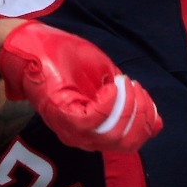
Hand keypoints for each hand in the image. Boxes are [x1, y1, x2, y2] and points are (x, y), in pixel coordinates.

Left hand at [0, 21, 161, 152]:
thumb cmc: (65, 57)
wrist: (31, 44)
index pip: (131, 141)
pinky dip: (111, 104)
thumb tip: (155, 121)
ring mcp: (70, 128)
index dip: (147, 119)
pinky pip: (93, 122)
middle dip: (140, 113)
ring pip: (112, 136)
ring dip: (128, 106)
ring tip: (124, 82)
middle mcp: (82, 135)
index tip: (142, 91)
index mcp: (93, 128)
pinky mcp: (60, 116)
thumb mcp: (106, 77)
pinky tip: (113, 84)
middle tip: (133, 86)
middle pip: (126, 143)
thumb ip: (126, 99)